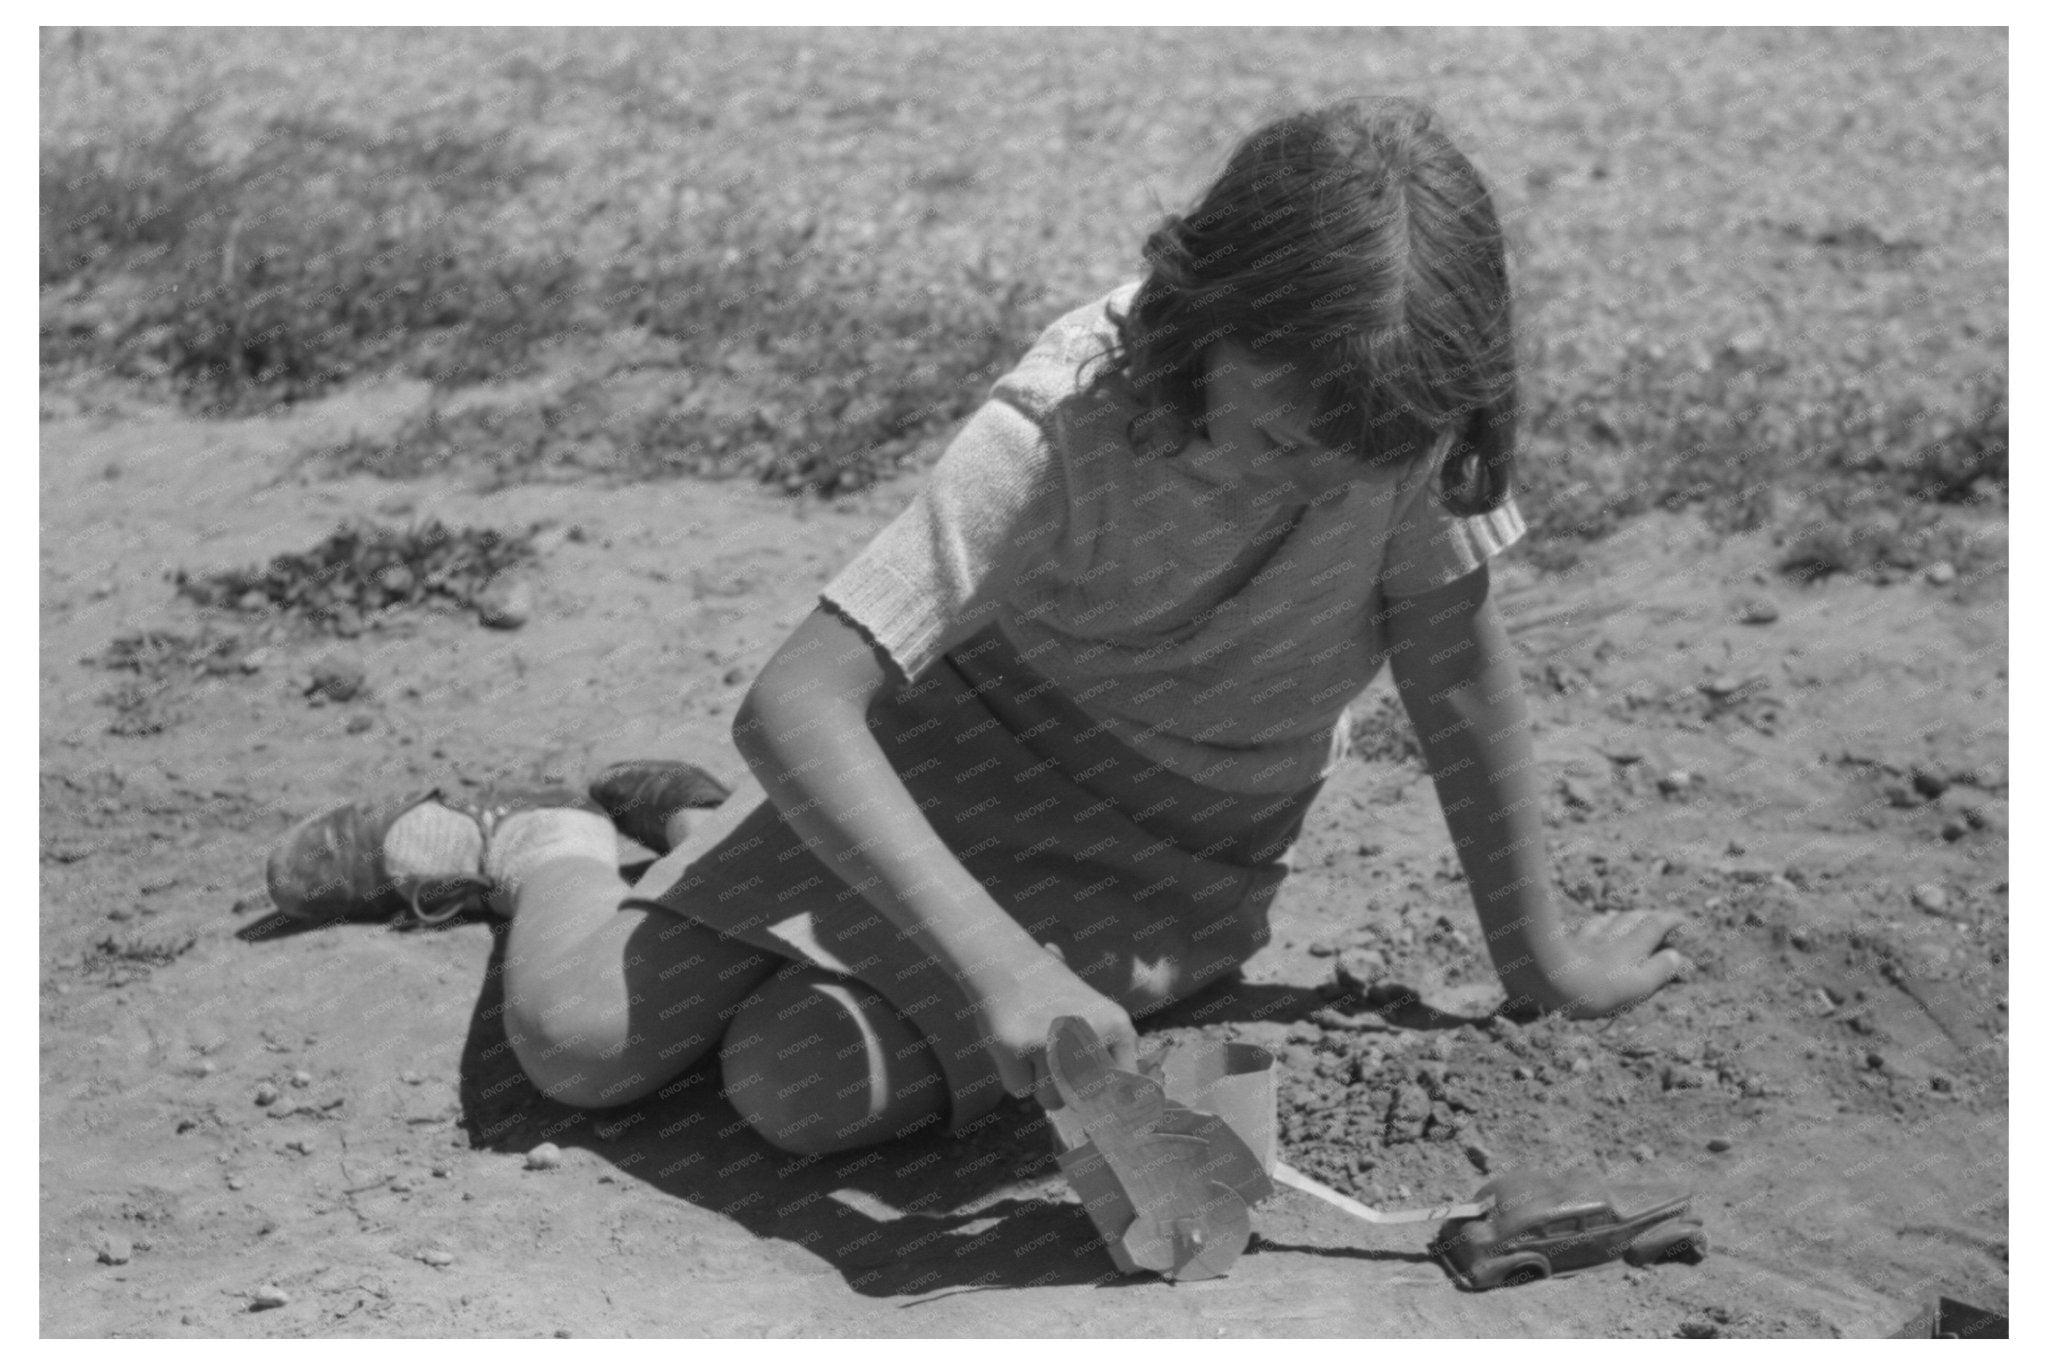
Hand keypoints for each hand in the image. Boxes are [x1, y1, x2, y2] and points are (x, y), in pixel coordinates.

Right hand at [973, 947, 1137, 1108]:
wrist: (1006, 962)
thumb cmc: (1051, 992)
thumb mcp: (1094, 1013)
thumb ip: (1109, 1051)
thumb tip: (1129, 1102)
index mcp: (1117, 1025)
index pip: (1126, 1085)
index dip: (1110, 1098)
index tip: (1096, 1101)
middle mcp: (1089, 1034)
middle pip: (1085, 1098)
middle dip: (1067, 1090)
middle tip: (1053, 1062)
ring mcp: (1052, 1042)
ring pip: (1051, 1099)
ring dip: (1039, 1084)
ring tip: (1032, 1049)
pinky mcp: (1017, 1048)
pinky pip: (1019, 1089)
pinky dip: (1014, 1074)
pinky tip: (1013, 1044)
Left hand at [1543, 909, 1690, 1018]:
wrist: (1544, 979)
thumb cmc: (1594, 990)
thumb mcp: (1636, 987)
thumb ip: (1658, 971)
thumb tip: (1676, 956)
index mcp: (1630, 948)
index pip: (1653, 926)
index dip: (1669, 921)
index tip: (1681, 920)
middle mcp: (1608, 938)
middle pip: (1628, 920)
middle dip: (1644, 916)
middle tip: (1651, 917)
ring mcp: (1583, 940)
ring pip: (1603, 922)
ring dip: (1615, 918)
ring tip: (1618, 917)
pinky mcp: (1561, 944)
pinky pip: (1579, 929)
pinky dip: (1589, 926)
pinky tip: (1583, 928)